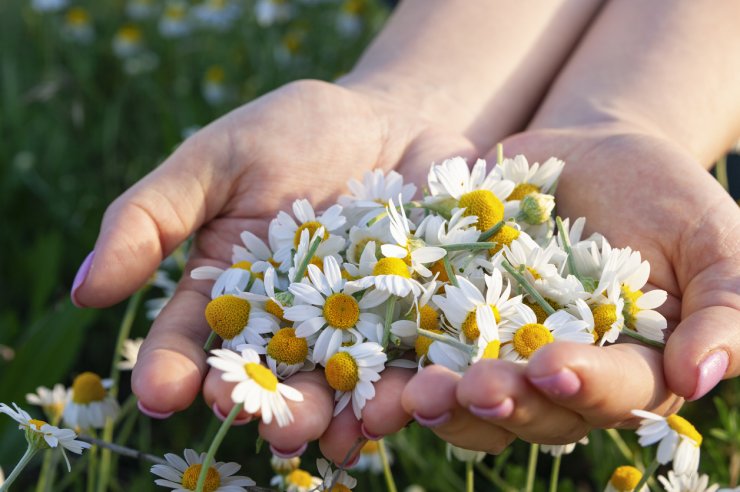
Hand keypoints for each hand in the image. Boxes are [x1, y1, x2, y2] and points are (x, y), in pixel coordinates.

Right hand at [71, 79, 477, 462]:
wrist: (395, 120)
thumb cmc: (297, 132)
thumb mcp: (219, 159)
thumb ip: (153, 218)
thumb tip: (84, 290)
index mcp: (229, 290)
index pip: (190, 338)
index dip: (172, 368)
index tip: (160, 392)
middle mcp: (286, 323)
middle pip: (265, 375)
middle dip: (259, 405)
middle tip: (256, 421)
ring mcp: (350, 328)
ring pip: (332, 385)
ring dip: (328, 414)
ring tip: (325, 432)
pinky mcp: (409, 323)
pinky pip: (402, 364)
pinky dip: (397, 388)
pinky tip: (393, 406)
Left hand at [402, 125, 739, 450]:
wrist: (585, 158)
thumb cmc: (661, 193)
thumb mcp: (710, 234)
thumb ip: (724, 303)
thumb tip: (704, 377)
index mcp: (634, 365)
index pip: (618, 390)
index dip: (588, 385)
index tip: (555, 366)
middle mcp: (564, 376)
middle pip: (536, 411)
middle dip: (502, 402)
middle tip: (469, 388)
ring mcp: (505, 355)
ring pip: (476, 401)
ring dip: (445, 404)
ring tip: (413, 393)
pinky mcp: (456, 325)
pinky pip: (428, 357)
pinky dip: (401, 370)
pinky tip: (376, 375)